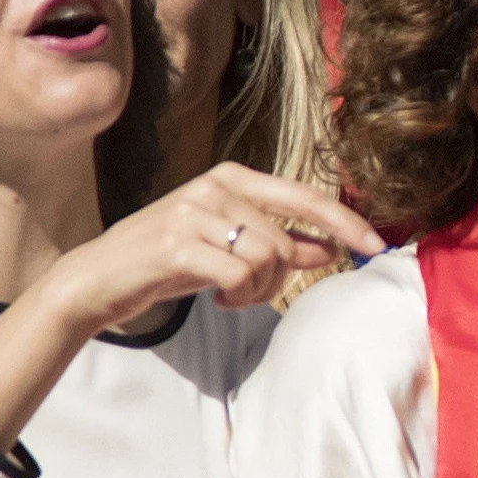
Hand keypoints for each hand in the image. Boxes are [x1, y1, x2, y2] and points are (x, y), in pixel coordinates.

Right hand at [34, 163, 381, 337]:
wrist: (101, 278)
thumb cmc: (168, 261)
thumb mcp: (228, 248)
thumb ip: (277, 243)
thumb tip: (330, 248)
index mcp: (231, 178)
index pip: (306, 195)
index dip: (346, 222)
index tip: (377, 245)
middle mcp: (215, 186)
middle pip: (287, 238)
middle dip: (283, 277)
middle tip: (256, 293)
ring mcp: (194, 211)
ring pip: (267, 258)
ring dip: (257, 290)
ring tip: (231, 294)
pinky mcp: (178, 244)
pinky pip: (240, 276)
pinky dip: (237, 296)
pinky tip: (218, 299)